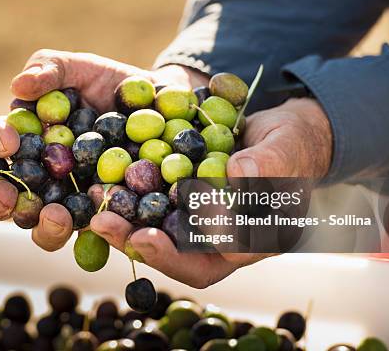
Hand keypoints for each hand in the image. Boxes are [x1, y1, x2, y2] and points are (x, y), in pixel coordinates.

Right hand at [0, 49, 204, 250]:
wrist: (157, 102)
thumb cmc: (108, 83)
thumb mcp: (79, 67)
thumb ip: (50, 69)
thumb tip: (18, 86)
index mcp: (25, 140)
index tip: (9, 139)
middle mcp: (40, 176)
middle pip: (6, 197)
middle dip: (0, 199)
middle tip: (11, 194)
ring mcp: (71, 201)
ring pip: (43, 228)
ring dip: (44, 227)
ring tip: (58, 216)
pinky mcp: (104, 217)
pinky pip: (95, 236)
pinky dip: (94, 235)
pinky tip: (101, 227)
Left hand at [91, 97, 332, 287]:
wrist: (279, 133)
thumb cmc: (293, 142)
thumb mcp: (288, 146)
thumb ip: (270, 161)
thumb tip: (240, 174)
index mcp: (255, 239)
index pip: (219, 256)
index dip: (183, 251)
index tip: (151, 236)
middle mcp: (223, 240)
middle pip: (180, 256)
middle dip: (140, 244)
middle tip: (105, 224)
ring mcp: (202, 223)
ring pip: (161, 235)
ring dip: (125, 226)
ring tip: (95, 207)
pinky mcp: (183, 202)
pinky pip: (154, 208)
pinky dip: (129, 201)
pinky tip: (102, 186)